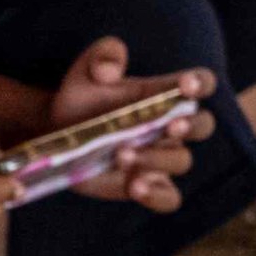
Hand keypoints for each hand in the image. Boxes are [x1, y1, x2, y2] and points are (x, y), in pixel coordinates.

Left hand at [36, 37, 212, 209]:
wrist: (55, 133)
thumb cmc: (80, 99)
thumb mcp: (84, 73)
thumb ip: (101, 57)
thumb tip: (109, 69)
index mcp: (166, 94)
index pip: (200, 83)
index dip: (199, 83)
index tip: (185, 84)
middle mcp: (171, 126)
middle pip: (201, 125)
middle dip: (188, 125)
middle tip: (167, 125)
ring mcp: (161, 158)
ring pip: (181, 160)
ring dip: (156, 158)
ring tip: (121, 155)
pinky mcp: (146, 185)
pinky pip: (167, 198)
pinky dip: (156, 195)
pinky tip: (134, 187)